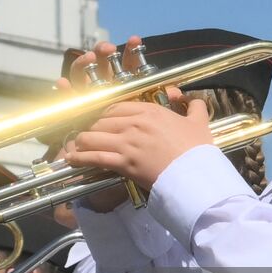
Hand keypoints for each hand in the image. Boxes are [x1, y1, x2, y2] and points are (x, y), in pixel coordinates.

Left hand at [66, 93, 212, 188]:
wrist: (196, 174)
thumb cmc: (198, 150)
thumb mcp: (199, 122)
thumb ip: (194, 107)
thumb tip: (189, 98)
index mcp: (150, 111)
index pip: (116, 106)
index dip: (105, 114)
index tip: (102, 120)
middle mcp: (135, 123)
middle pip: (102, 120)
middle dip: (92, 128)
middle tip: (87, 134)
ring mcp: (127, 142)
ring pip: (94, 136)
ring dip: (83, 141)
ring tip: (76, 146)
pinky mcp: (124, 162)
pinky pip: (95, 157)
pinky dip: (81, 158)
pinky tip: (72, 159)